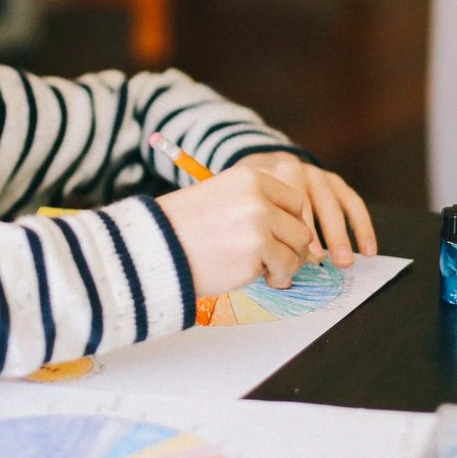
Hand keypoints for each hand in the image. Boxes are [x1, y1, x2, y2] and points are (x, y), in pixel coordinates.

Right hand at [155, 166, 314, 293]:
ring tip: (269, 270)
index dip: (290, 223)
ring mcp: (258, 224)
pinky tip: (264, 279)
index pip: (294, 200)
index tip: (278, 238)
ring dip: (288, 263)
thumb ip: (256, 205)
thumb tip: (293, 226)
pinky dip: (280, 277)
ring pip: (298, 247)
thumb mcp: (221, 198)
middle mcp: (257, 197)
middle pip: (300, 225)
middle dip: (292, 247)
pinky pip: (286, 268)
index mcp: (249, 178)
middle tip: (276, 260)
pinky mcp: (256, 251)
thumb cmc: (184, 229)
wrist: (155, 249)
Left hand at [240, 153, 376, 268]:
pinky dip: (362, 227)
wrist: (264, 167)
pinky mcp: (335, 181)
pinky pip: (353, 203)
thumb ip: (258, 232)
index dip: (289, 230)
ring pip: (332, 204)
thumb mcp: (247, 207)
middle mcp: (292, 171)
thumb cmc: (254, 199)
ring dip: (340, 235)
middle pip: (306, 202)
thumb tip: (273, 273)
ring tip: (345, 262)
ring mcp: (315, 174)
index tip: (295, 257)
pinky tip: (369, 250)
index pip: (279, 203)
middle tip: (321, 261)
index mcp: (266, 177)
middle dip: (316, 234)